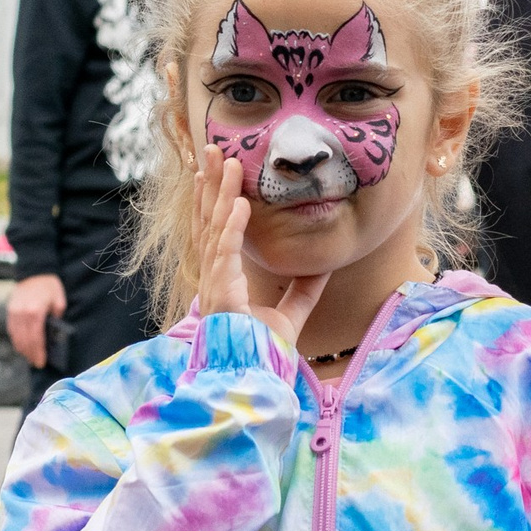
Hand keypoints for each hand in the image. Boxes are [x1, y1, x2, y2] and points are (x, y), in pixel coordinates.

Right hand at [6, 273, 66, 368]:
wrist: (34, 272)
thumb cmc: (49, 286)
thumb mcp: (59, 301)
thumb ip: (57, 318)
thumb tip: (54, 334)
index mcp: (35, 312)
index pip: (35, 338)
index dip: (38, 352)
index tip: (41, 362)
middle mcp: (22, 313)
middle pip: (24, 340)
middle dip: (30, 354)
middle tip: (36, 363)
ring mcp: (13, 312)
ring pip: (16, 337)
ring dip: (22, 349)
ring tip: (30, 357)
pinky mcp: (9, 310)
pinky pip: (11, 330)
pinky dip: (16, 340)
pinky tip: (22, 346)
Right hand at [194, 144, 325, 357]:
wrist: (254, 382)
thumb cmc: (262, 353)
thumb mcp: (291, 315)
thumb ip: (303, 290)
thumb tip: (323, 264)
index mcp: (223, 280)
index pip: (214, 231)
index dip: (212, 200)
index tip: (213, 171)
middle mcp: (213, 279)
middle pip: (207, 221)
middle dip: (209, 183)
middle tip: (212, 148)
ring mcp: (214, 287)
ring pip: (213, 230)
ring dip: (219, 194)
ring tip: (226, 162)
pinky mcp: (222, 297)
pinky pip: (224, 256)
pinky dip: (231, 229)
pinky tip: (239, 204)